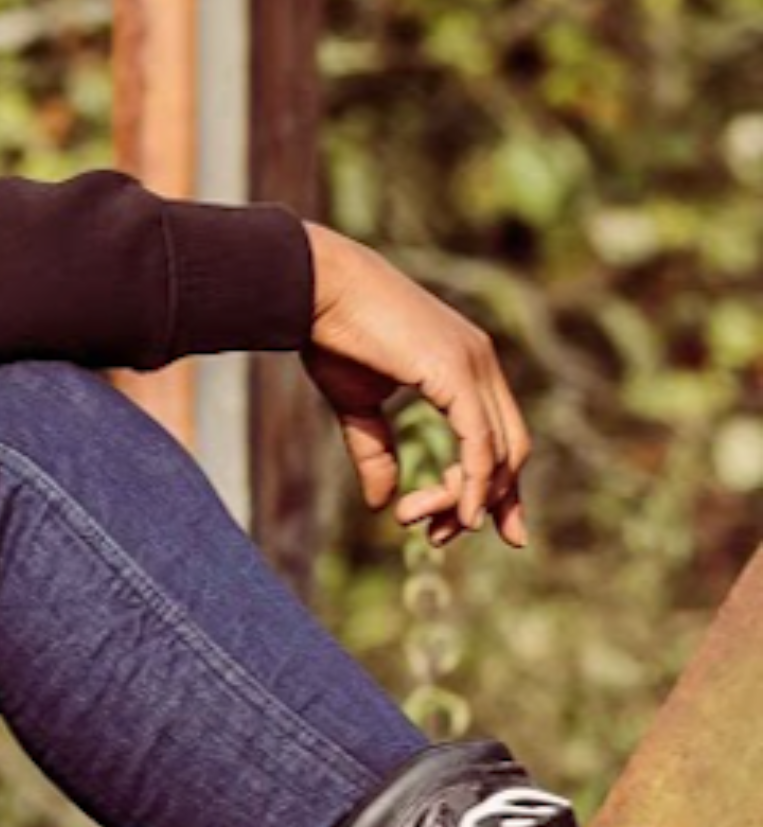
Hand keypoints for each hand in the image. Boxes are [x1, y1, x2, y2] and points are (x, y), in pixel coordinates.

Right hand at [302, 223, 531, 548]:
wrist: (314, 287)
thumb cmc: (329, 334)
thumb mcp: (355, 403)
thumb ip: (374, 450)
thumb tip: (382, 504)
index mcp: (464, 364)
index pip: (499, 434)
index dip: (493, 485)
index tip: (471, 526)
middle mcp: (482, 363)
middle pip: (510, 451)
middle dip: (488, 502)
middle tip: (443, 539)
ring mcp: (475, 366)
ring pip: (499, 454)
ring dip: (468, 501)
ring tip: (429, 528)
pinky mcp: (458, 374)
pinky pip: (481, 444)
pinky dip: (474, 484)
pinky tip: (460, 514)